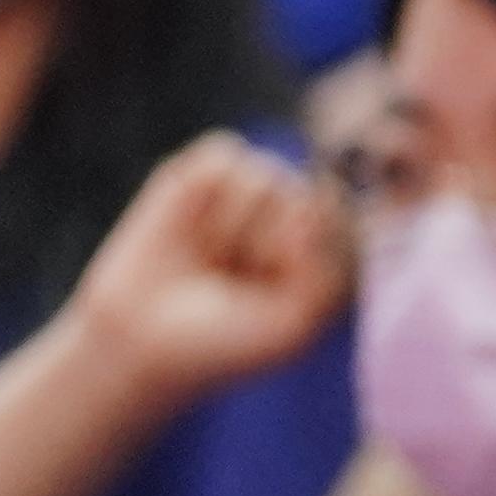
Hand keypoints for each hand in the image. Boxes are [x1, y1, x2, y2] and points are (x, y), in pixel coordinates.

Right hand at [66, 132, 355, 411]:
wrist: (149, 337)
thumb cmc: (229, 338)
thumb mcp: (295, 322)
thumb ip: (325, 272)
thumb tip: (304, 204)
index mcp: (335, 253)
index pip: (346, 227)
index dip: (305, 260)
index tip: (276, 298)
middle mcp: (298, 214)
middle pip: (305, 198)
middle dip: (265, 245)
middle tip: (236, 280)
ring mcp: (253, 191)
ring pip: (266, 176)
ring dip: (232, 226)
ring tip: (214, 257)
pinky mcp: (205, 175)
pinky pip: (223, 157)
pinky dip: (204, 195)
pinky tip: (192, 227)